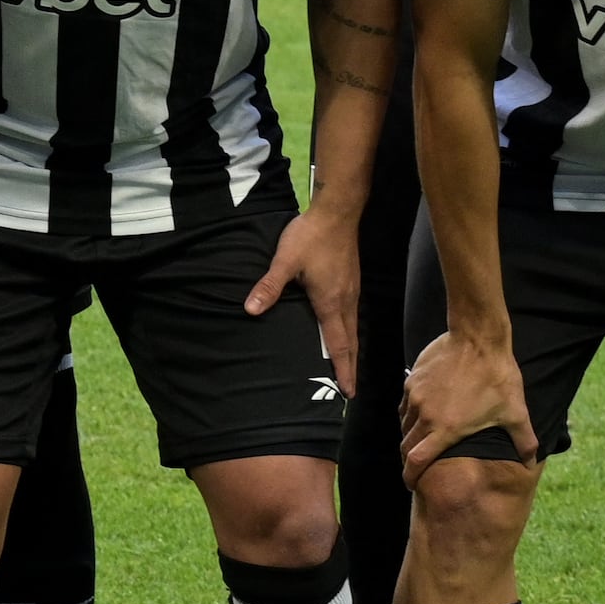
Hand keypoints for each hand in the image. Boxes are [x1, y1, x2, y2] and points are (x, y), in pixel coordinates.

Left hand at [247, 207, 362, 397]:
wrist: (337, 212)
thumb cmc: (311, 236)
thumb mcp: (285, 261)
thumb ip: (269, 286)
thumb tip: (251, 310)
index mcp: (331, 301)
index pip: (340, 344)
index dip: (343, 368)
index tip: (348, 391)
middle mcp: (346, 300)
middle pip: (351, 341)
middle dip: (350, 366)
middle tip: (350, 389)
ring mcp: (352, 290)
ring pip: (353, 327)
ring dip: (351, 349)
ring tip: (347, 366)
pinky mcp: (351, 280)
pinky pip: (352, 314)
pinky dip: (349, 330)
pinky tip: (341, 329)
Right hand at [400, 327, 536, 480]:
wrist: (477, 338)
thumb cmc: (497, 376)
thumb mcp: (515, 412)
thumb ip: (524, 440)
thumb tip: (532, 462)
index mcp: (445, 429)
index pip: (416, 461)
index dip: (410, 476)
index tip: (410, 484)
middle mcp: (425, 415)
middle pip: (406, 445)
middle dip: (409, 459)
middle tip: (418, 466)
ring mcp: (415, 397)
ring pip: (405, 425)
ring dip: (411, 436)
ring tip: (423, 439)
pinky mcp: (412, 381)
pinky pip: (405, 406)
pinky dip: (411, 415)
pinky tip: (425, 412)